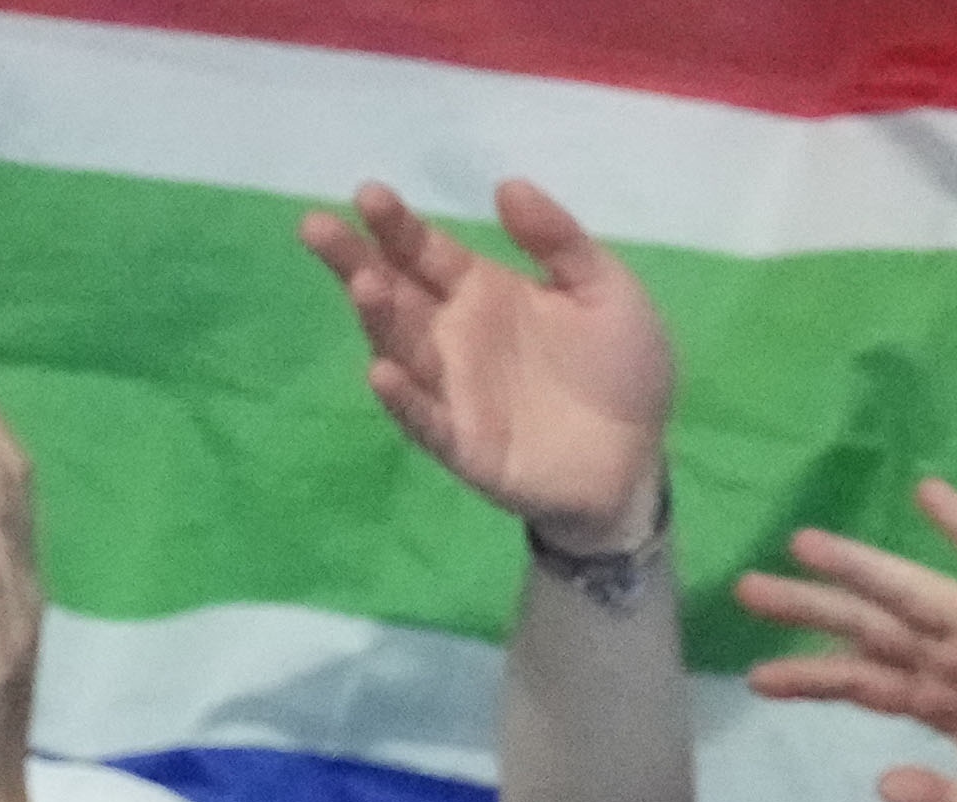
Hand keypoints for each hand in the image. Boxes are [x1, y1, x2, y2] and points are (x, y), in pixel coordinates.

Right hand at [301, 178, 671, 550]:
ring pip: (401, 350)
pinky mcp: (464, 445)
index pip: (424, 251)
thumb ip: (558, 241)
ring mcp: (453, 392)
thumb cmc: (620, 370)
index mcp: (483, 292)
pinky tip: (384, 373)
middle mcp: (454, 337)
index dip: (395, 225)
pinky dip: (404, 401)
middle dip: (354, 260)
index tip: (368, 195)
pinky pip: (426, 421)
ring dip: (377, 319)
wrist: (638, 461)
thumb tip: (506, 186)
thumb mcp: (605, 289)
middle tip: (318, 227)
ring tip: (363, 286)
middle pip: (393, 293)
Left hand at [740, 479, 956, 801]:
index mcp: (944, 707)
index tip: (755, 678)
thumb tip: (880, 787)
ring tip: (805, 543)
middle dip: (811, 610)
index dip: (812, 677)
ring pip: (912, 596)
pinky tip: (928, 495)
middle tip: (745, 589)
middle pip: (869, 630)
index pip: (864, 684)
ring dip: (860, 567)